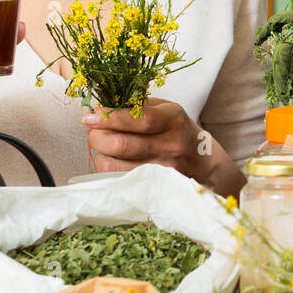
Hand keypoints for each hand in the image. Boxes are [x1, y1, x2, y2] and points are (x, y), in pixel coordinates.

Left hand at [84, 97, 246, 196]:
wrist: (202, 162)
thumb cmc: (177, 130)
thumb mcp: (166, 110)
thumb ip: (137, 106)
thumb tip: (101, 107)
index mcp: (172, 120)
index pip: (138, 118)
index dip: (109, 117)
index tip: (90, 115)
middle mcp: (169, 145)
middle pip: (121, 144)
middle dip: (97, 136)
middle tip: (93, 130)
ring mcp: (162, 170)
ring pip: (114, 165)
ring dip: (100, 153)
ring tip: (103, 145)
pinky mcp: (153, 186)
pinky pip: (117, 179)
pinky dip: (108, 167)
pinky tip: (111, 159)